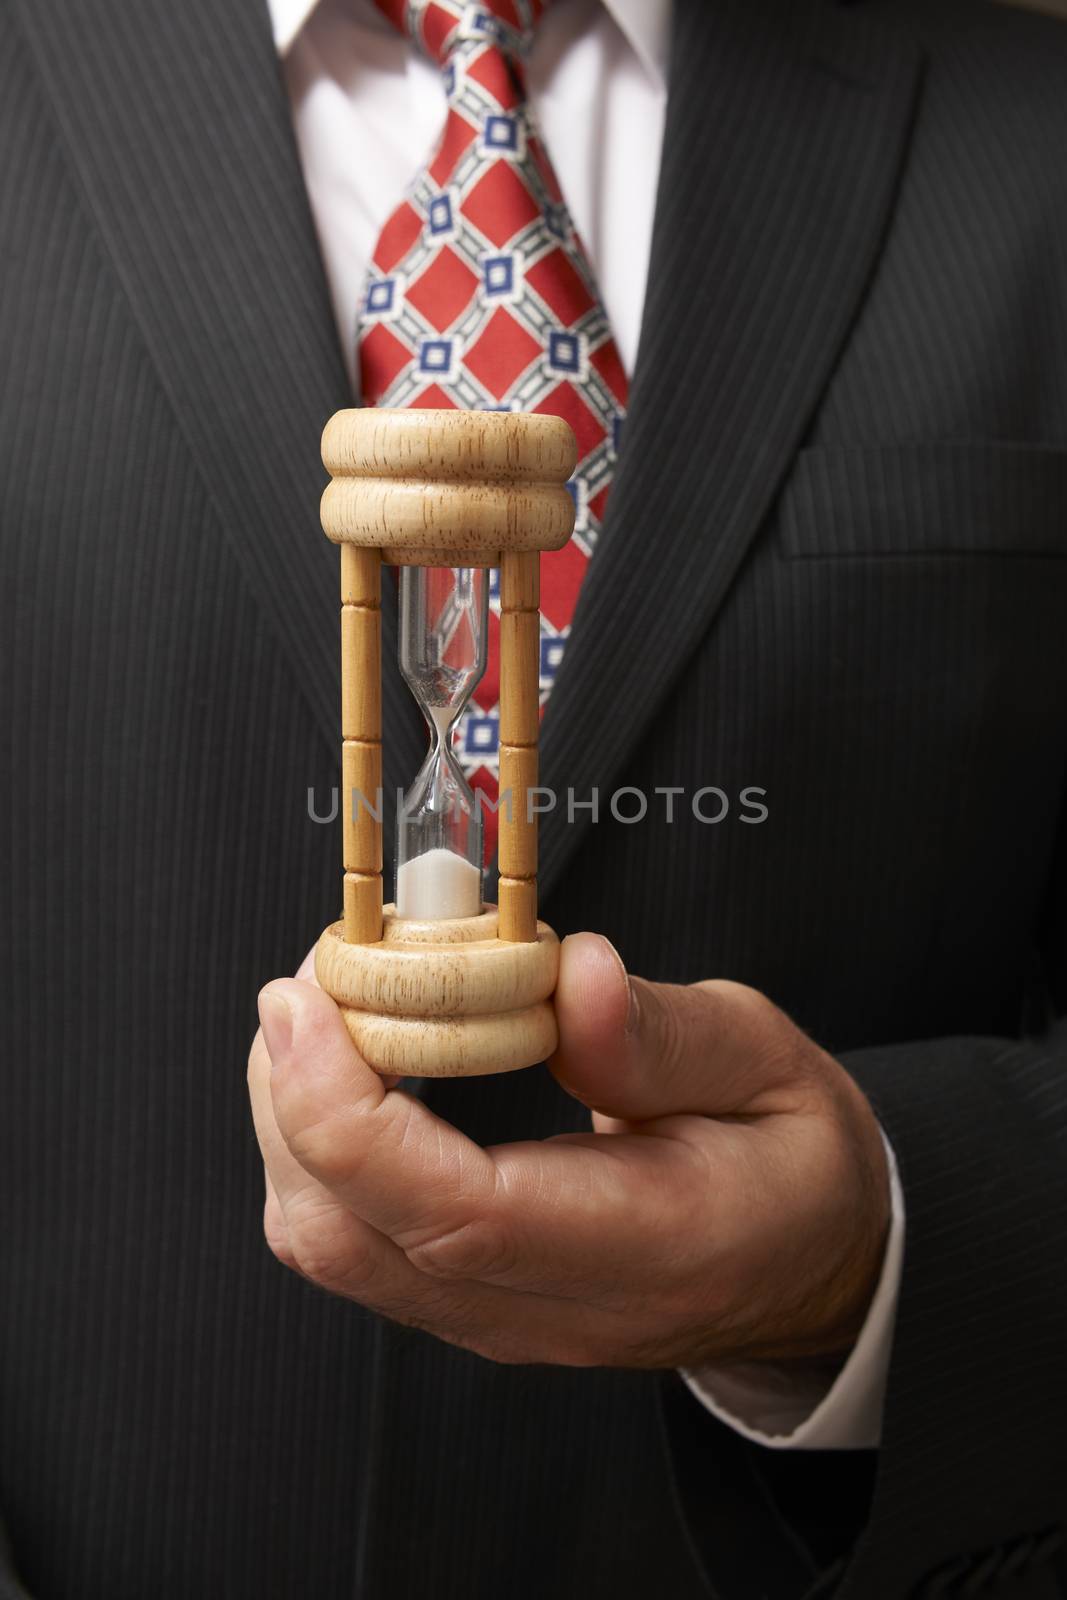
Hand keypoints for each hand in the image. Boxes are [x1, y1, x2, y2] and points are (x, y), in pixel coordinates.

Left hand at [247, 935, 889, 1368]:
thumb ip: (663, 1029)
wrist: (808, 1258)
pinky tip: (347, 1068)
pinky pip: (352, 1238)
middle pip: (357, 1237)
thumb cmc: (788, 1155)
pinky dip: (317, 1146)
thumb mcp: (764, 1061)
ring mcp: (501, 1318)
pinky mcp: (469, 1300)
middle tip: (314, 976)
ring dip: (294, 1118)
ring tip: (327, 1009)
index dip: (351, 1112)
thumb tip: (572, 972)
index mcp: (648, 1246)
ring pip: (333, 1245)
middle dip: (292, 1097)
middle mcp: (556, 1306)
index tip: (308, 1003)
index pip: (458, 1214)